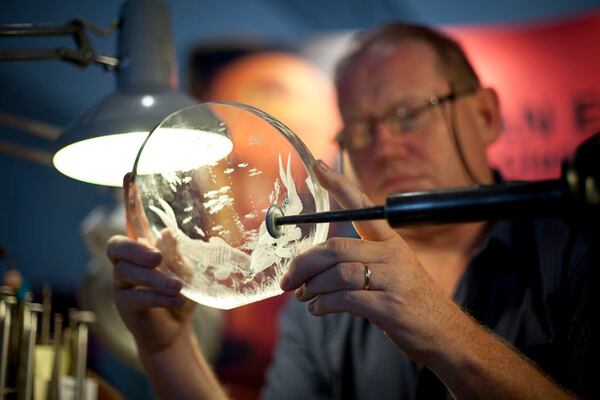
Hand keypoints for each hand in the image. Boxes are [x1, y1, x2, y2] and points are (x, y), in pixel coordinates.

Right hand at [106, 174, 195, 354]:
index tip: (128, 174)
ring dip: (156, 280)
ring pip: (128, 274)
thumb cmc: (180, 295)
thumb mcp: (187, 272)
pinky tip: (177, 301)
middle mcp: (127, 263)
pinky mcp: (124, 307)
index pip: (134, 220)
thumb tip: (167, 233)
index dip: (130, 199)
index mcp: (143, 248)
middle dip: (135, 249)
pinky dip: (159, 298)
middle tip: (157, 257)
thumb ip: (178, 253)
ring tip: (179, 287)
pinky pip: (137, 298)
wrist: (174, 331)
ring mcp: (122, 285)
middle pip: (116, 246)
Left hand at [280, 160, 458, 361]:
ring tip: (304, 297)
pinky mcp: (389, 306)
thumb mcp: (393, 271)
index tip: (318, 166)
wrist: (447, 334)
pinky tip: (318, 309)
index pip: (361, 206)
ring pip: (337, 273)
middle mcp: (392, 255)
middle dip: (304, 264)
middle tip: (288, 279)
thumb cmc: (412, 302)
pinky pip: (345, 299)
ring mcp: (392, 279)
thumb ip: (359, 263)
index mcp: (391, 242)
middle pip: (336, 247)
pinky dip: (323, 304)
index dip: (338, 185)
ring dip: (312, 287)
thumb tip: (313, 272)